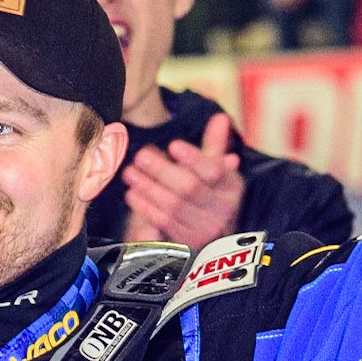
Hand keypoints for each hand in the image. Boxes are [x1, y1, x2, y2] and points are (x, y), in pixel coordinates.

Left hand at [120, 114, 243, 251]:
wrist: (216, 241)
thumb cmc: (212, 197)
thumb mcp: (217, 173)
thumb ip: (215, 145)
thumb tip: (219, 118)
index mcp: (230, 187)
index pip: (214, 171)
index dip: (194, 158)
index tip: (173, 145)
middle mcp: (221, 209)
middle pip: (190, 187)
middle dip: (163, 170)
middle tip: (140, 155)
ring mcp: (204, 228)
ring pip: (173, 205)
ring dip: (148, 187)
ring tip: (130, 173)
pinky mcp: (187, 243)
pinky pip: (164, 222)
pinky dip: (146, 207)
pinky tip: (133, 194)